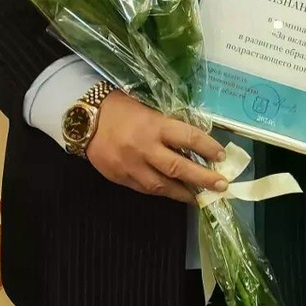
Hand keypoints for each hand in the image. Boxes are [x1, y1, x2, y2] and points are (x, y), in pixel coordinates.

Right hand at [86, 91, 228, 203]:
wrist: (84, 120)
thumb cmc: (120, 108)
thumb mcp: (148, 109)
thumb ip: (167, 126)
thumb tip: (192, 142)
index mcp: (154, 126)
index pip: (188, 137)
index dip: (208, 147)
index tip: (221, 156)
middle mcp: (144, 148)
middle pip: (178, 167)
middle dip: (203, 178)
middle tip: (221, 185)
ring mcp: (131, 166)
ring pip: (162, 185)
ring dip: (184, 193)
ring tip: (200, 197)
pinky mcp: (120, 178)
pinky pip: (145, 189)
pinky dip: (162, 192)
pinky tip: (174, 193)